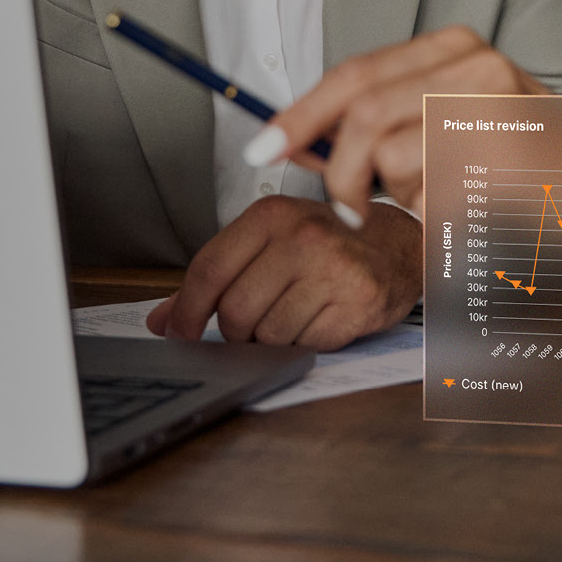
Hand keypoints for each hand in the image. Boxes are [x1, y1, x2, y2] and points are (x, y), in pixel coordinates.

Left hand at [144, 196, 418, 350]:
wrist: (398, 244)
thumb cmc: (328, 241)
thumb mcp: (270, 240)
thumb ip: (217, 275)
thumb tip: (163, 319)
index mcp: (272, 215)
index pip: (209, 269)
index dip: (186, 310)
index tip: (177, 331)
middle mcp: (302, 239)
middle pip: (235, 311)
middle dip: (233, 330)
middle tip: (248, 324)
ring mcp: (333, 272)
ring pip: (267, 335)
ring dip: (270, 339)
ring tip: (291, 314)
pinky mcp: (358, 304)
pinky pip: (305, 345)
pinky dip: (303, 342)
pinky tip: (316, 320)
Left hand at [252, 25, 542, 220]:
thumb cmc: (523, 154)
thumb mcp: (450, 117)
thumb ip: (382, 121)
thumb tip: (299, 142)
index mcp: (454, 46)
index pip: (353, 74)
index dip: (300, 114)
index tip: (262, 146)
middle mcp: (473, 65)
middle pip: (360, 114)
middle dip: (336, 169)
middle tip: (343, 207)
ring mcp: (492, 108)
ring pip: (389, 158)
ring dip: (394, 195)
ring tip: (434, 198)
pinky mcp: (504, 159)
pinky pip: (429, 196)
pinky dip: (431, 213)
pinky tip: (467, 206)